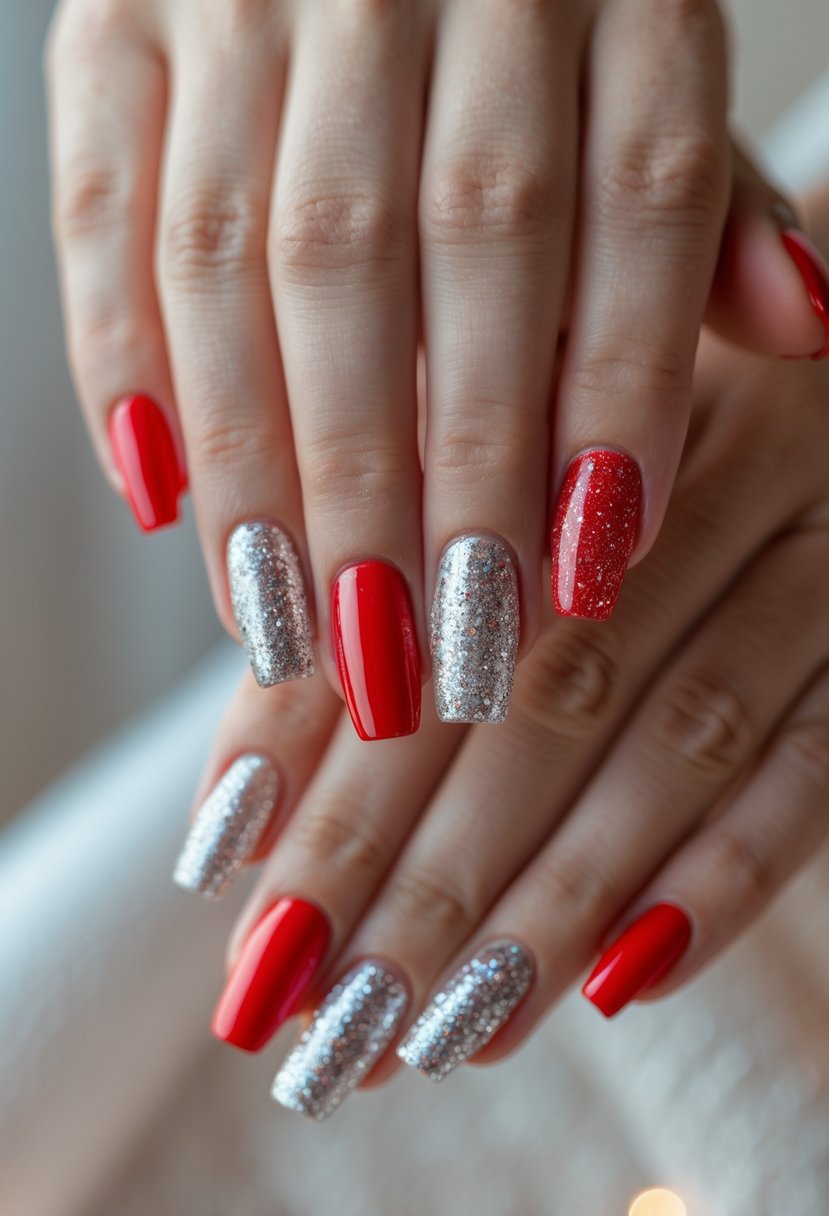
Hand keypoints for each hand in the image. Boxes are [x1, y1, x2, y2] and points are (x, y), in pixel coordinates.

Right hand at [45, 0, 828, 739]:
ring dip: (276, 470)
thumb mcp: (639, 67)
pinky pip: (108, 210)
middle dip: (430, 487)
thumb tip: (802, 323)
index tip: (578, 582)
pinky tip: (164, 502)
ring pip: (258, 259)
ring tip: (297, 628)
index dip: (612, 409)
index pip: (634, 209)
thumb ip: (701, 200)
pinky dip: (124, 365)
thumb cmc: (519, 9)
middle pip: (436, 256)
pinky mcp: (118, 20)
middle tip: (428, 662)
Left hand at [173, 318, 828, 1116]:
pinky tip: (621, 984)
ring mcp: (823, 548)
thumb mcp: (509, 468)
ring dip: (548, 904)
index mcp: (585, 410)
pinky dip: (724, 878)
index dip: (315, 747)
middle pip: (539, 694)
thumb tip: (244, 799)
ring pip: (672, 745)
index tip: (225, 880)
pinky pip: (816, 766)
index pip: (428, 603)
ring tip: (435, 1035)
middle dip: (412, 867)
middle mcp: (712, 464)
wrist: (821, 364)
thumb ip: (395, 595)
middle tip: (313, 1018)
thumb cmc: (623, 433)